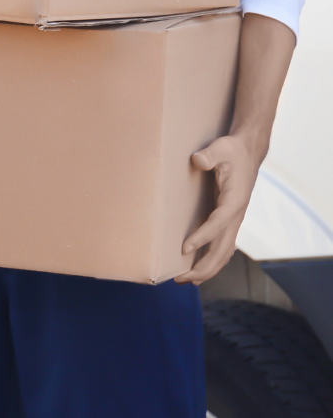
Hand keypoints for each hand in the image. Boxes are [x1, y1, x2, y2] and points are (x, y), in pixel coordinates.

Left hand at [176, 132, 260, 283]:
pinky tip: (198, 268)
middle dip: (204, 265)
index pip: (218, 223)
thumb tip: (198, 160)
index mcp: (234, 200)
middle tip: (181, 278)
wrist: (247, 152)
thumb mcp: (221, 148)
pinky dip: (212, 259)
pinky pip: (223, 246)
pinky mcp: (230, 221)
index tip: (184, 248)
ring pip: (224, 252)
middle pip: (223, 248)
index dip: (202, 237)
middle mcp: (236, 215)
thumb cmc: (231, 150)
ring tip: (186, 280)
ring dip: (207, 268)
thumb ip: (210, 155)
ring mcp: (235, 220)